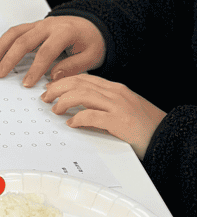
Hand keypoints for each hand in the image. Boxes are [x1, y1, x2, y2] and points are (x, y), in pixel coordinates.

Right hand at [0, 16, 106, 86]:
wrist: (93, 24)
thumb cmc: (92, 40)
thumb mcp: (91, 56)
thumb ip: (72, 66)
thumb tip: (54, 77)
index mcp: (65, 31)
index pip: (46, 51)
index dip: (35, 69)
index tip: (27, 83)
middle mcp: (49, 25)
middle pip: (24, 41)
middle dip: (10, 59)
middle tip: (0, 73)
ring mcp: (39, 24)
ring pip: (15, 33)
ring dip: (1, 48)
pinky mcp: (34, 26)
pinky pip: (15, 31)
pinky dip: (4, 42)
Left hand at [41, 74, 165, 158]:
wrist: (170, 138)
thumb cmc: (144, 127)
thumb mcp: (121, 110)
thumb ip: (101, 106)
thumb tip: (75, 111)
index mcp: (115, 89)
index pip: (84, 78)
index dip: (64, 80)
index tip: (50, 87)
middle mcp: (116, 93)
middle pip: (79, 83)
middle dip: (58, 88)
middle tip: (45, 97)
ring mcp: (119, 106)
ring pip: (83, 94)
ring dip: (64, 101)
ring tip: (54, 109)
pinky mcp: (120, 122)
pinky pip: (92, 115)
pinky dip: (78, 118)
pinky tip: (70, 123)